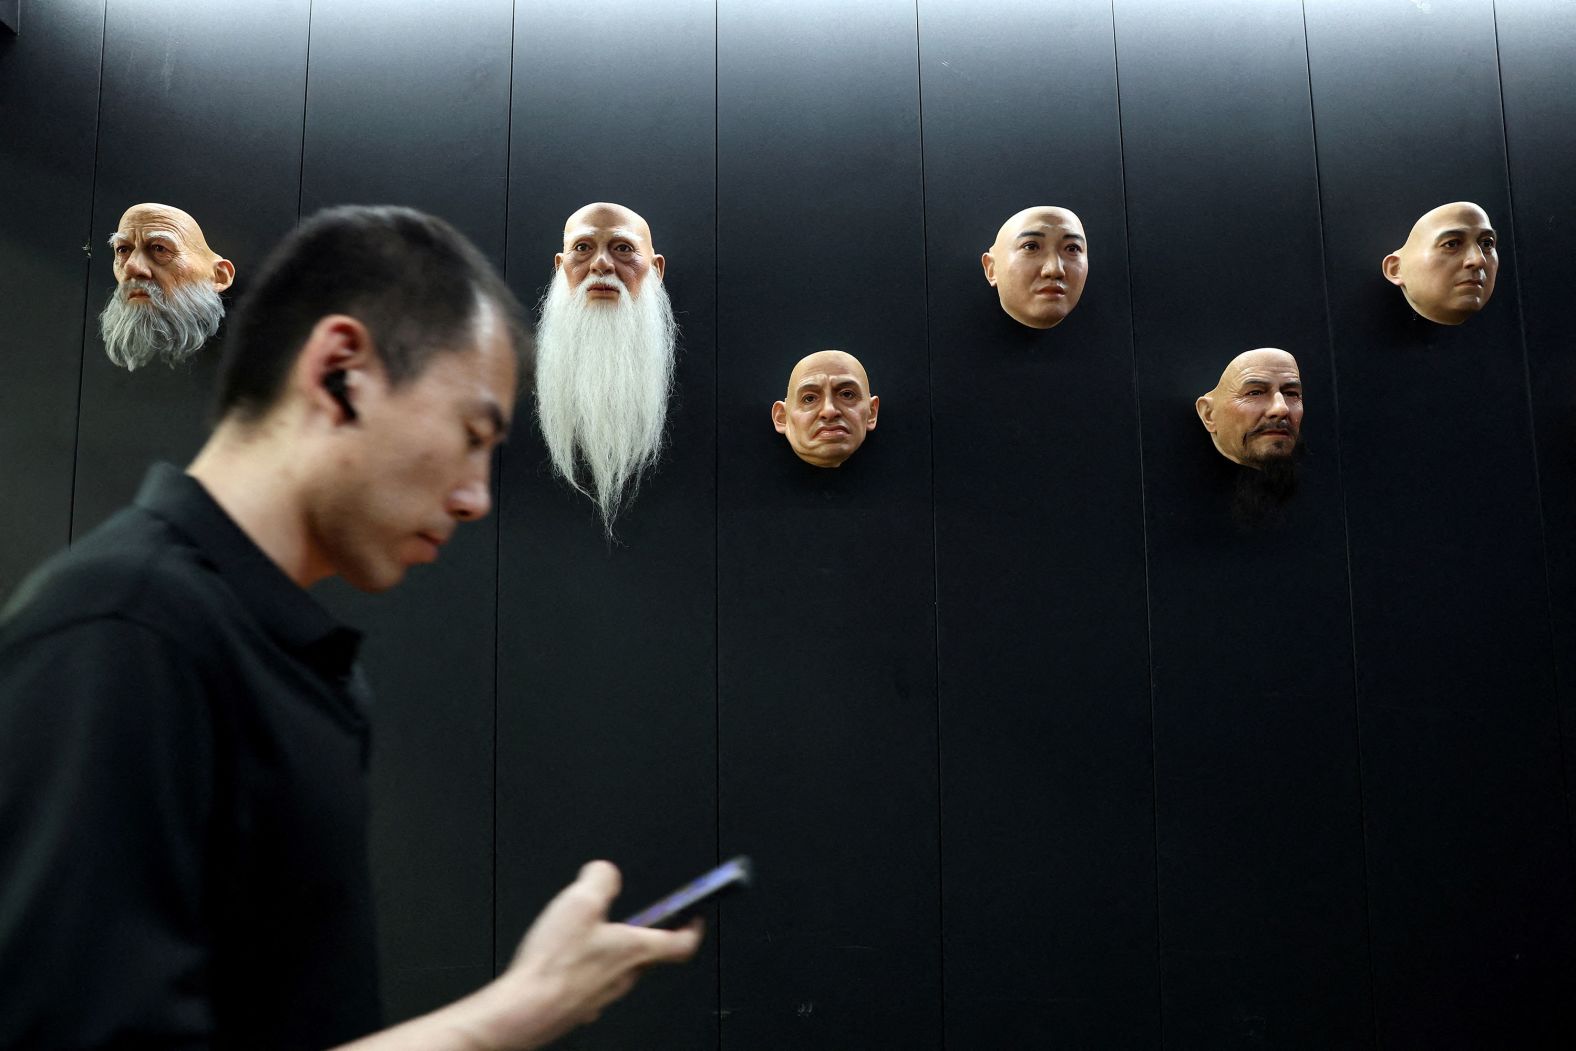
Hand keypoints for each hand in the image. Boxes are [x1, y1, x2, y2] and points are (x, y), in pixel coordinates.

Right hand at [474, 860, 703, 1049]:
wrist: (524, 1010)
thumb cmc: (554, 966)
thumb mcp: (580, 903)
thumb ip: (601, 879)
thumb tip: (607, 871)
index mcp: (635, 950)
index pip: (682, 943)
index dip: (692, 927)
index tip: (694, 916)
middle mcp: (624, 977)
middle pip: (647, 954)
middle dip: (641, 934)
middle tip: (630, 918)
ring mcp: (603, 995)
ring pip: (618, 969)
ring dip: (610, 951)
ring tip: (586, 935)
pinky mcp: (580, 1006)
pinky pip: (591, 983)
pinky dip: (585, 969)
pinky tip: (563, 959)